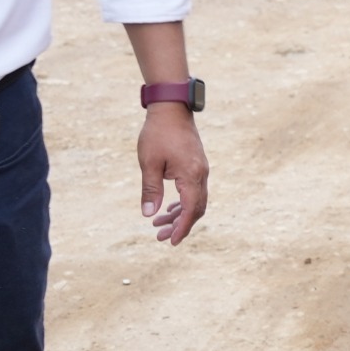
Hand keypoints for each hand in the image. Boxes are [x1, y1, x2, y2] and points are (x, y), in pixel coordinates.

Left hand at [138, 104, 208, 244]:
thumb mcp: (149, 163)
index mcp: (191, 175)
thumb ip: (150, 190)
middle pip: (197, 208)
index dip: (182, 227)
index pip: (190, 209)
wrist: (172, 109)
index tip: (171, 241)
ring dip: (180, 214)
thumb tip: (148, 214)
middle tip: (160, 237)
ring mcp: (201, 169)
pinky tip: (168, 207)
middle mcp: (201, 174)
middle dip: (181, 225)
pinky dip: (183, 202)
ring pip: (196, 200)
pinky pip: (194, 190)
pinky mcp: (197, 165)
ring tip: (159, 224)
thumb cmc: (158, 134)